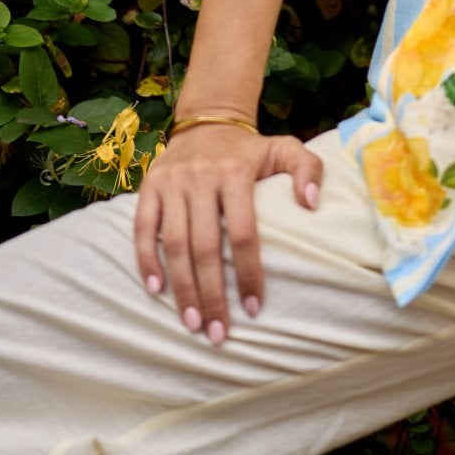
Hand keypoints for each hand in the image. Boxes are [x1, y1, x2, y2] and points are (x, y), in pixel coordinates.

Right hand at [133, 125, 322, 342]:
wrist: (206, 121)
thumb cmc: (249, 149)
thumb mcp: (284, 147)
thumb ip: (307, 168)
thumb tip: (311, 205)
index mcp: (236, 172)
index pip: (243, 231)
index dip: (248, 272)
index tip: (254, 307)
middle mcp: (201, 178)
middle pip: (205, 246)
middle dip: (212, 294)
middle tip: (218, 332)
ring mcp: (172, 183)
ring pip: (175, 244)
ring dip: (182, 288)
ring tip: (193, 323)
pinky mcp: (150, 188)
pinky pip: (143, 229)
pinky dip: (147, 260)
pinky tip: (156, 291)